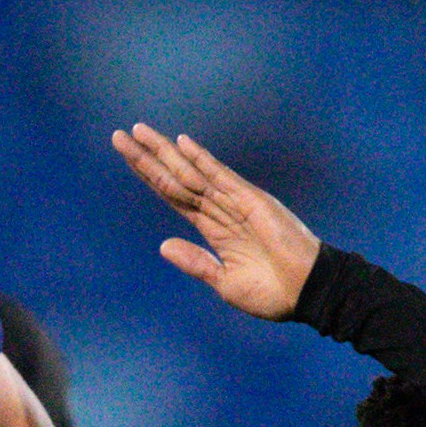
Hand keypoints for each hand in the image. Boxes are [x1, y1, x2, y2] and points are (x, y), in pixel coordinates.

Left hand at [111, 128, 319, 320]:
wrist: (306, 293)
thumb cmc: (272, 292)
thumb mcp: (224, 282)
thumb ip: (196, 262)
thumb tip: (162, 246)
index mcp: (213, 229)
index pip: (173, 195)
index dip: (149, 176)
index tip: (126, 157)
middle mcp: (220, 209)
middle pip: (176, 177)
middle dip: (148, 157)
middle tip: (119, 136)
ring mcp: (235, 203)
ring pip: (192, 173)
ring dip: (165, 152)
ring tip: (138, 133)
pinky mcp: (252, 201)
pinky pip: (222, 178)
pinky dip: (202, 160)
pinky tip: (182, 144)